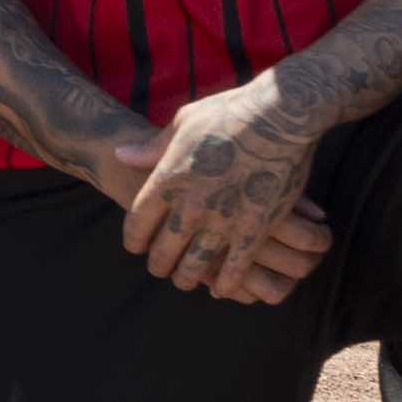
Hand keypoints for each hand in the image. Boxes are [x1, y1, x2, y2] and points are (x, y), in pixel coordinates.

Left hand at [121, 86, 335, 304]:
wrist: (280, 115)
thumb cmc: (230, 113)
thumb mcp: (183, 122)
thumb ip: (152, 148)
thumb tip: (121, 156)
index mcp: (168, 178)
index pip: (138, 221)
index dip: (134, 238)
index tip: (135, 246)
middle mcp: (191, 204)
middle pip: (163, 249)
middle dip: (158, 264)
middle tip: (159, 269)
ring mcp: (222, 220)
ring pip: (196, 265)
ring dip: (188, 277)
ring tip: (186, 281)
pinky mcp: (255, 229)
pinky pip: (235, 268)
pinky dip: (225, 282)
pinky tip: (221, 287)